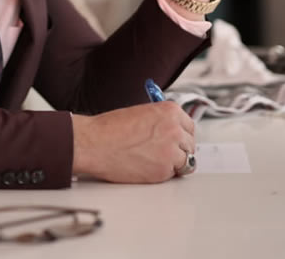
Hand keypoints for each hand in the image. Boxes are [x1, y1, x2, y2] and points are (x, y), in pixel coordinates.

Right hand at [71, 102, 195, 182]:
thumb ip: (160, 121)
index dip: (181, 135)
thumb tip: (171, 131)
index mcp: (169, 111)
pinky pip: (174, 174)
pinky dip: (164, 174)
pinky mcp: (164, 169)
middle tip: (164, 153)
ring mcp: (171, 150)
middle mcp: (174, 128)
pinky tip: (148, 167)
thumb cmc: (109, 129)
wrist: (94, 143)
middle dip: (179, 149)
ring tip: (153, 161)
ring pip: (186, 160)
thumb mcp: (141, 114)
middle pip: (190, 143)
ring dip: (174, 163)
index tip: (177, 140)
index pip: (189, 126)